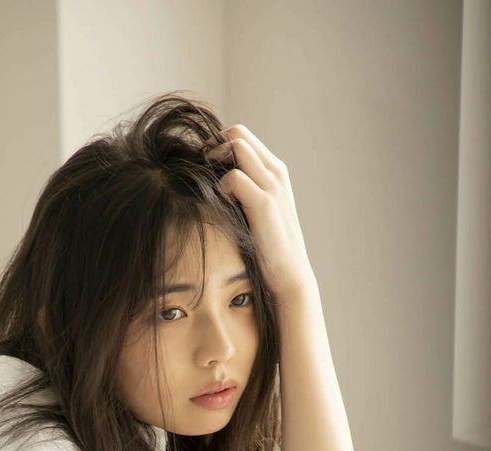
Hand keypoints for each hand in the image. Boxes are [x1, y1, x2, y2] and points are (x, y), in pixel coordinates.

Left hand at [204, 123, 315, 301]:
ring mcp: (272, 186)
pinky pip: (234, 177)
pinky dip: (221, 186)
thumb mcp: (253, 212)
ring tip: (211, 189)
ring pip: (237, 146)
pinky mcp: (264, 204)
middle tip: (202, 175)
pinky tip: (221, 205)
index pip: (241, 136)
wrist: (288, 276)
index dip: (218, 147)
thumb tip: (208, 182)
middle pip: (237, 133)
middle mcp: (275, 172)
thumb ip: (241, 192)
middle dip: (213, 148)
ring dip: (216, 162)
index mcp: (273, 171)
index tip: (205, 170)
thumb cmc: (266, 248)